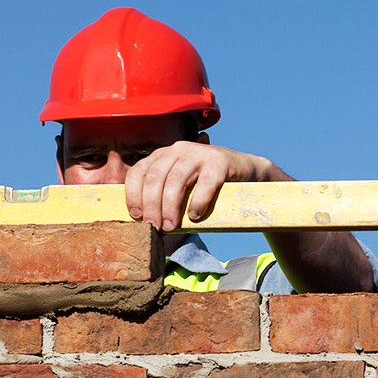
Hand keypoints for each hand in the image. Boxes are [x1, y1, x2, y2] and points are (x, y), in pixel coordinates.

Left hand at [124, 140, 286, 230]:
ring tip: (171, 227)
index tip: (136, 217)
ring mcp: (198, 153)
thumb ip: (162, 194)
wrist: (243, 171)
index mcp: (162, 155)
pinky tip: (195, 216)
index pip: (139, 172)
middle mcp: (177, 150)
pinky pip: (205, 182)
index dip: (133, 195)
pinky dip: (197, 201)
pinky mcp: (219, 161)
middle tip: (154, 227)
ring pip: (176, 180)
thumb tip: (144, 222)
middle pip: (155, 177)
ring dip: (170, 206)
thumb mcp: (180, 184)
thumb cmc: (206, 183)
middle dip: (152, 205)